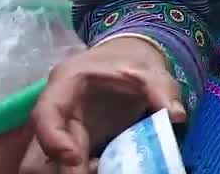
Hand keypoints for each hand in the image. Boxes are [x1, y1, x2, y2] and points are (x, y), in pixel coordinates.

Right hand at [20, 37, 185, 173]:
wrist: (130, 57)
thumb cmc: (132, 60)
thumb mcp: (150, 70)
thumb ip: (162, 90)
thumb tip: (176, 116)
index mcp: (66, 83)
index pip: (45, 114)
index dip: (52, 139)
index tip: (74, 159)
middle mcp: (60, 108)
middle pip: (43, 145)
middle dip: (63, 165)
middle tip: (95, 170)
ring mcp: (67, 127)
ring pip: (50, 160)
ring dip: (72, 170)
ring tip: (103, 168)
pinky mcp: (79, 140)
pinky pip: (72, 163)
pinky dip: (85, 169)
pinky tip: (108, 169)